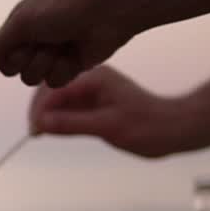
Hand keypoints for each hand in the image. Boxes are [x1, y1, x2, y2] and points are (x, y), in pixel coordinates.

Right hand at [0, 0, 136, 91]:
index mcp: (19, 23)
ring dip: (44, 63)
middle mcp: (33, 39)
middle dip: (22, 59)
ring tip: (61, 45)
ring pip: (32, 78)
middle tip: (39, 42)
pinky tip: (75, 54)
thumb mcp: (22, 23)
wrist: (107, 13)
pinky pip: (54, 81)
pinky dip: (62, 69)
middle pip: (11, 68)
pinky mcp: (69, 67)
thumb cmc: (64, 9)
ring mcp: (51, 54)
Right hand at [28, 66, 185, 158]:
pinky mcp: (94, 102)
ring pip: (57, 98)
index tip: (35, 129)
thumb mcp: (108, 127)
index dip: (41, 108)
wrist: (174, 129)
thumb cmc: (148, 127)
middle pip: (52, 89)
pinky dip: (57, 118)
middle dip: (40, 109)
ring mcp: (92, 91)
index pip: (55, 88)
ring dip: (47, 114)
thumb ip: (72, 124)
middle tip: (35, 132)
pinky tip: (52, 129)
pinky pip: (67, 106)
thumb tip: (41, 124)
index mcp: (95, 78)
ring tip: (40, 132)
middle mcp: (91, 80)